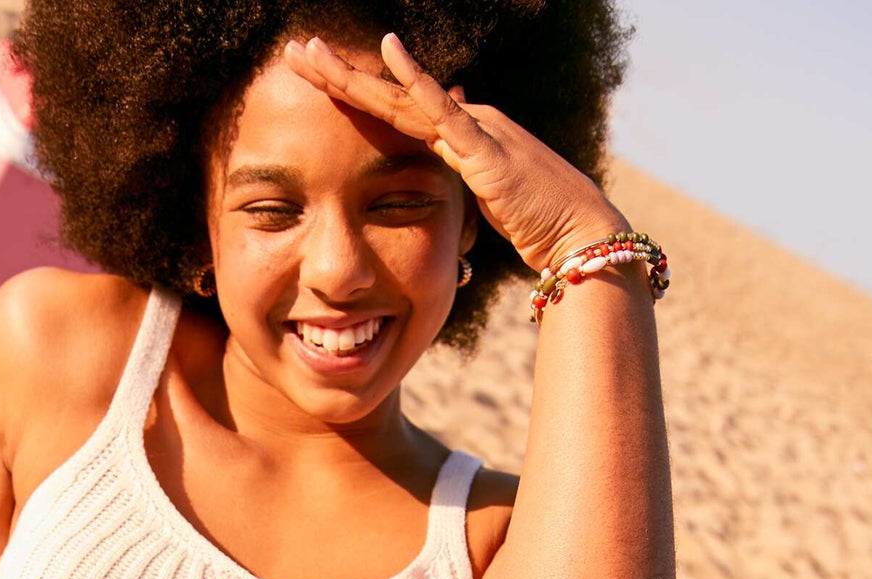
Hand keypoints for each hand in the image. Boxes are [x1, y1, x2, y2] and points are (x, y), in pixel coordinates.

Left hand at [283, 33, 627, 274]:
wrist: (577, 234)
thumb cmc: (536, 226)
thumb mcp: (482, 205)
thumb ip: (459, 184)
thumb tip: (439, 173)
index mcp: (459, 139)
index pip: (395, 116)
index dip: (352, 99)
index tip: (312, 85)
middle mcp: (464, 123)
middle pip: (388, 98)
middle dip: (338, 76)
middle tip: (294, 52)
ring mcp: (475, 130)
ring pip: (402, 98)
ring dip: (354, 76)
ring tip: (311, 53)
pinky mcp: (485, 149)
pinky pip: (442, 110)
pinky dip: (415, 80)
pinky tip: (387, 51)